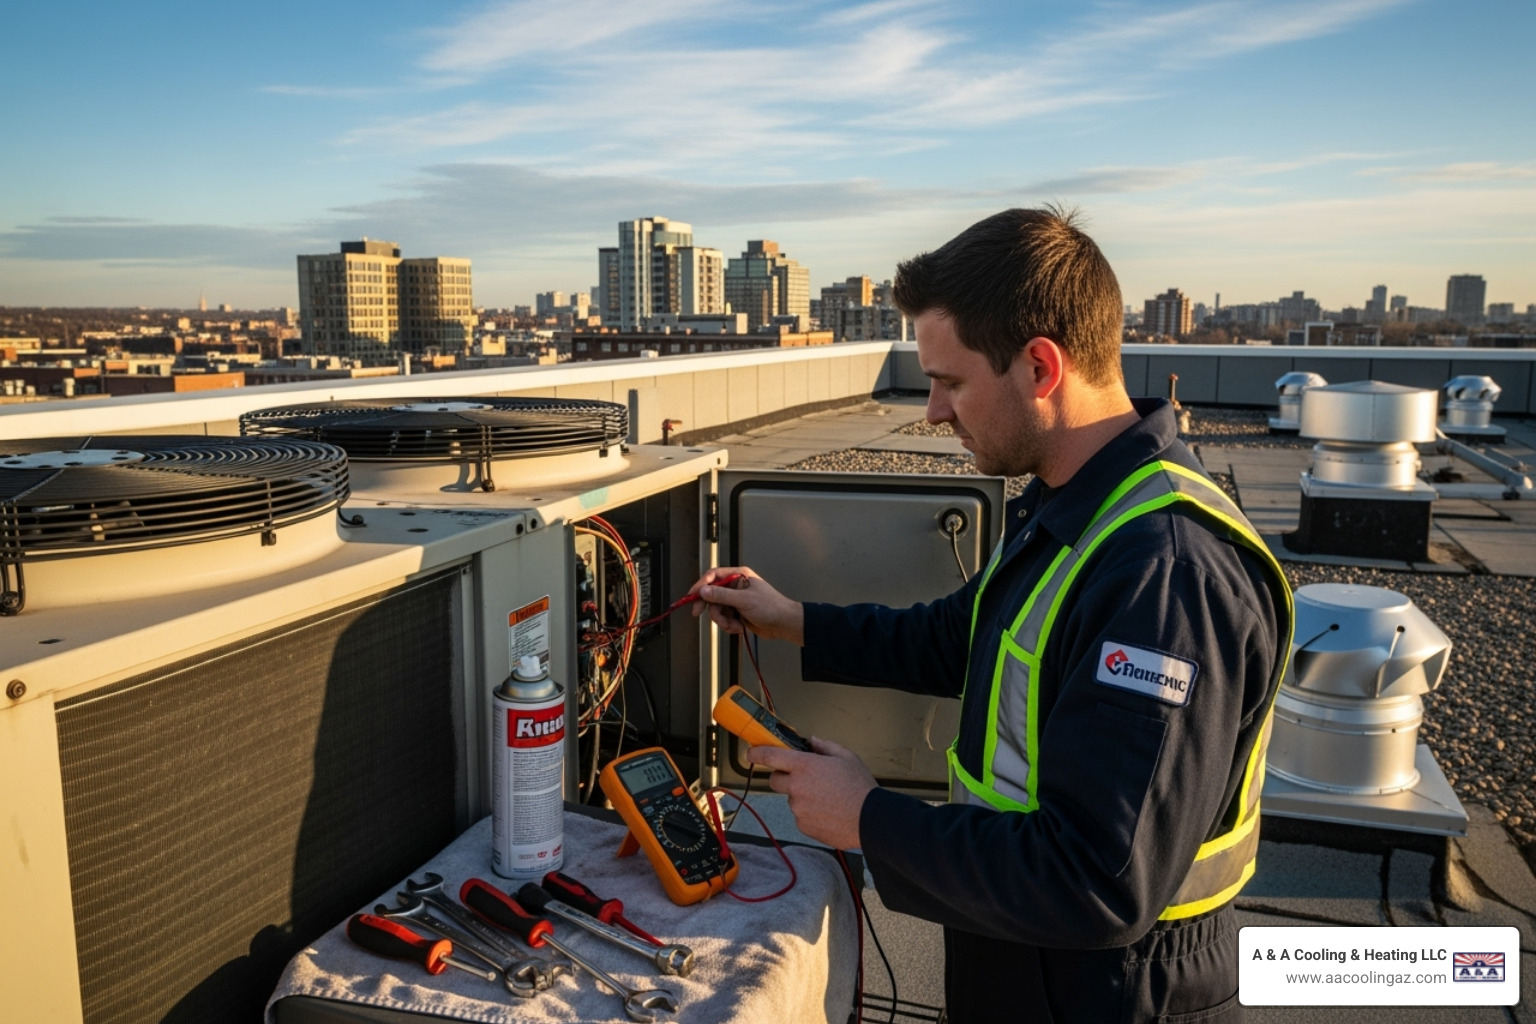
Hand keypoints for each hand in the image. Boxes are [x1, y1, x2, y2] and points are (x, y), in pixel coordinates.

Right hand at [688, 567, 804, 644]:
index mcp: (739, 576)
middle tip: (698, 613)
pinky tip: (738, 627)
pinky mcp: (737, 612)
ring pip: (717, 609)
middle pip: (712, 594)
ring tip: (733, 625)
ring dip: (722, 620)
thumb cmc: (771, 607)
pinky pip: (724, 618)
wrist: (783, 624)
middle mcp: (736, 586)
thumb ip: (722, 596)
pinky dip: (729, 625)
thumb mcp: (744, 600)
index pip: (713, 576)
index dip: (700, 585)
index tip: (692, 595)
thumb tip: (704, 591)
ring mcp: (736, 600)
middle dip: (710, 607)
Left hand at [748, 737, 874, 850]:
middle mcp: (797, 787)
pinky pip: (800, 816)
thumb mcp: (846, 757)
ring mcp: (798, 808)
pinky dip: (809, 813)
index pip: (770, 756)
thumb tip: (812, 742)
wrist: (870, 820)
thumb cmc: (860, 788)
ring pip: (791, 799)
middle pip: (774, 780)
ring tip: (826, 798)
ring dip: (802, 797)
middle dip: (784, 777)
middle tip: (803, 778)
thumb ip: (825, 746)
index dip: (757, 753)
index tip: (751, 753)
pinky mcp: (803, 825)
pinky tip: (828, 811)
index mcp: (805, 766)